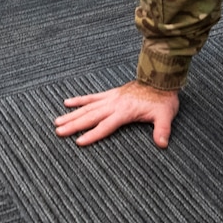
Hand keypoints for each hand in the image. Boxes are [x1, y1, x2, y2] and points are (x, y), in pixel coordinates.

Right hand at [56, 80, 179, 147]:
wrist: (161, 79)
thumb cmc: (163, 99)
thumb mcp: (165, 115)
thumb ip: (162, 129)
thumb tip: (163, 143)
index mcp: (125, 111)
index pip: (106, 125)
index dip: (93, 134)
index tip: (79, 142)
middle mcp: (114, 104)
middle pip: (91, 116)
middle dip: (74, 124)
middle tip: (58, 131)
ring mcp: (111, 98)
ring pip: (87, 107)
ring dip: (72, 114)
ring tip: (57, 121)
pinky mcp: (112, 93)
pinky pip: (92, 97)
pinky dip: (80, 100)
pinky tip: (67, 102)